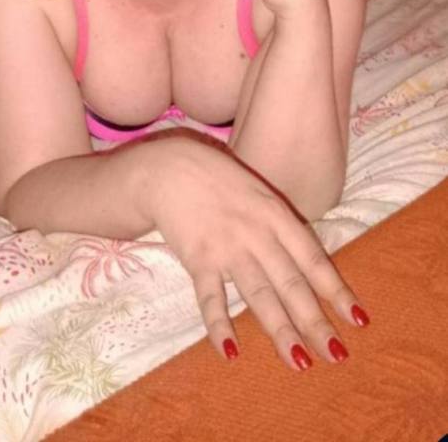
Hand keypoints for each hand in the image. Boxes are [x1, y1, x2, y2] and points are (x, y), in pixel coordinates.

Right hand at [145, 134, 368, 371]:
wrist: (171, 167)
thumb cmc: (220, 182)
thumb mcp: (259, 195)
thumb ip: (280, 226)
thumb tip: (308, 265)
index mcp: (276, 215)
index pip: (313, 258)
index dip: (335, 290)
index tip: (357, 319)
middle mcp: (257, 233)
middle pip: (291, 283)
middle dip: (315, 322)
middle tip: (337, 355)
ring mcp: (227, 247)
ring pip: (259, 295)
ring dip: (280, 331)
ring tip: (299, 362)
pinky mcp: (198, 258)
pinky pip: (210, 298)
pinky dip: (219, 325)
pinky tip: (231, 352)